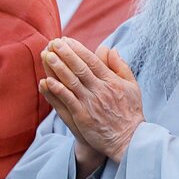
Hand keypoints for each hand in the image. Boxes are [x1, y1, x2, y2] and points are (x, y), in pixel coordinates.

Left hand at [37, 38, 143, 166]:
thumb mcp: (132, 86)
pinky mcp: (83, 117)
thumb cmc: (130, 112)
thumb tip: (110, 49)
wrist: (129, 139)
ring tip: (47, 55)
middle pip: (80, 68)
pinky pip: (68, 101)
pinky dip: (57, 91)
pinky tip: (46, 81)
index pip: (93, 61)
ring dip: (58, 68)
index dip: (78, 49)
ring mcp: (91, 103)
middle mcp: (101, 90)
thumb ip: (120, 66)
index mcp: (112, 81)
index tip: (66, 40)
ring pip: (72, 82)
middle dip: (66, 54)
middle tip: (53, 42)